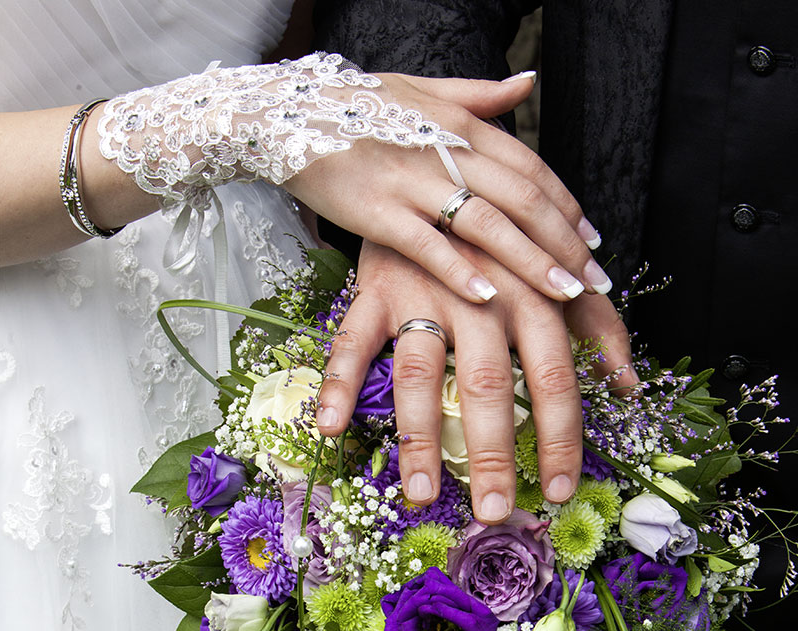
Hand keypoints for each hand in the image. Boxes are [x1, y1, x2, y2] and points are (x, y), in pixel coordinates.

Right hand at [284, 71, 612, 304]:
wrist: (286, 114)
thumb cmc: (355, 108)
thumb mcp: (421, 90)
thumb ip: (478, 96)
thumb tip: (526, 84)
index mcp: (461, 124)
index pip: (530, 168)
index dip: (566, 206)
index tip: (591, 241)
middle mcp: (445, 150)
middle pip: (521, 199)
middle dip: (564, 242)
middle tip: (593, 281)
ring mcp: (411, 181)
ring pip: (486, 223)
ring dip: (530, 260)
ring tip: (564, 294)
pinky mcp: (377, 212)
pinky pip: (427, 245)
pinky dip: (459, 270)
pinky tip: (489, 297)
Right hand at [316, 239, 635, 523]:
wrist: (440, 171)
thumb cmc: (506, 240)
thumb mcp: (560, 273)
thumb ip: (599, 326)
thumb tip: (628, 386)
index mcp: (532, 295)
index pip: (552, 376)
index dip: (558, 436)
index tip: (557, 490)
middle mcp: (480, 295)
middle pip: (487, 385)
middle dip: (491, 453)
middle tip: (491, 512)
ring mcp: (423, 292)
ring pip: (419, 373)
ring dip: (418, 437)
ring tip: (421, 495)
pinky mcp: (376, 289)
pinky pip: (352, 341)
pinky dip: (338, 383)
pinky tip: (330, 428)